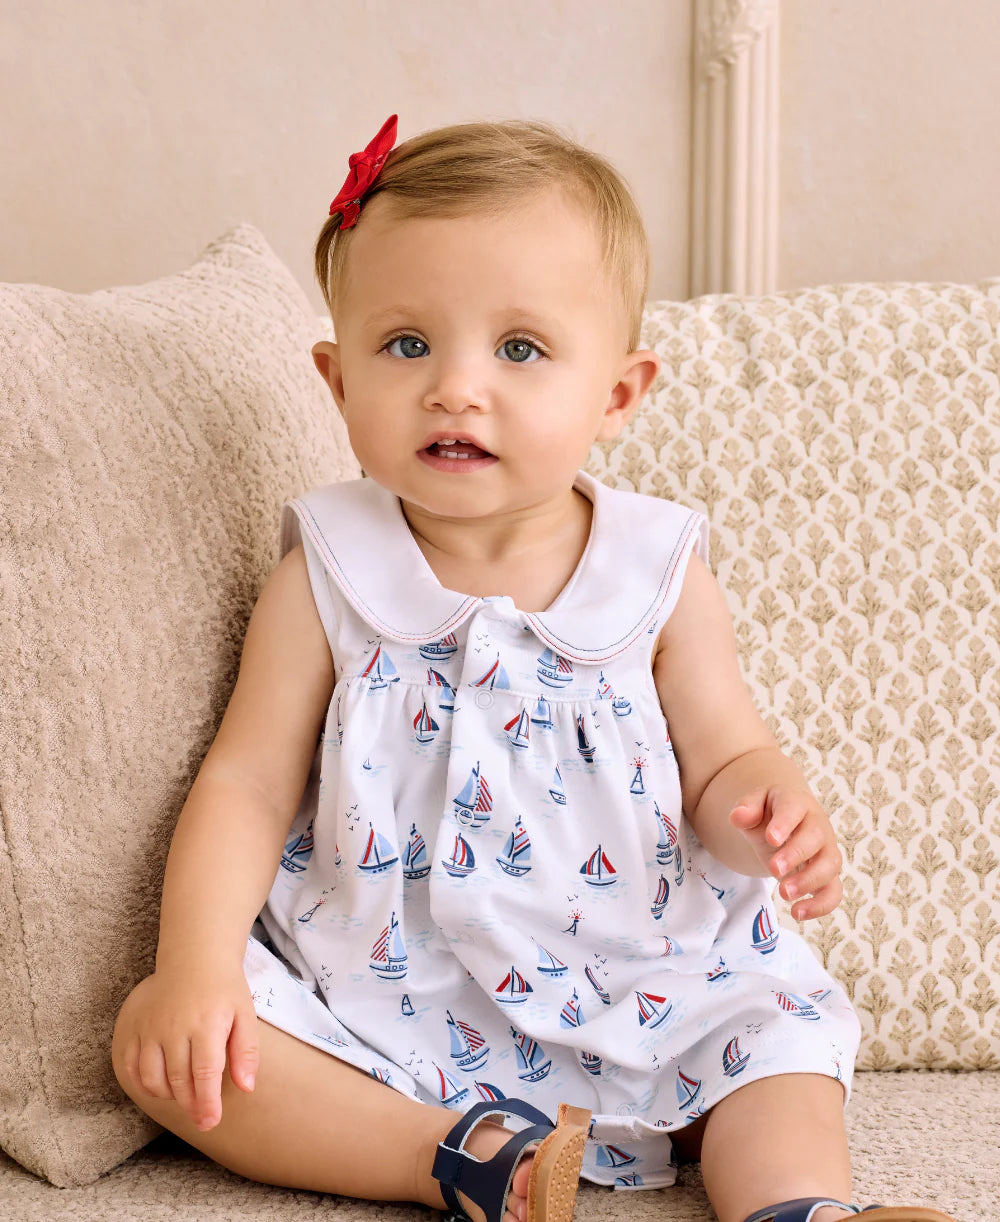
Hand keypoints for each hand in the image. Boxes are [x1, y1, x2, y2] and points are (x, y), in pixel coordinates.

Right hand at [117, 964, 258, 1131]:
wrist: (194, 958)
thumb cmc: (224, 989)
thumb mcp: (245, 1014)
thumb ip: (247, 1051)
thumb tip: (247, 1088)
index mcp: (206, 1023)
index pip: (205, 1072)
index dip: (207, 1102)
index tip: (211, 1122)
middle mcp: (175, 1026)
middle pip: (179, 1080)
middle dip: (192, 1105)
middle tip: (204, 1119)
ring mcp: (152, 1027)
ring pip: (153, 1078)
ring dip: (170, 1096)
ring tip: (187, 1097)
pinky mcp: (136, 1027)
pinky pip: (131, 1067)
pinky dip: (144, 1085)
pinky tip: (162, 1087)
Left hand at [729, 787, 843, 919]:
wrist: (785, 824)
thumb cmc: (768, 815)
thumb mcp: (753, 806)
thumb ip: (746, 809)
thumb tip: (738, 816)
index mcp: (796, 803)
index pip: (794, 808)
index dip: (784, 823)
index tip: (771, 838)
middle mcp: (817, 826)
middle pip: (816, 837)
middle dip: (796, 854)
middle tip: (773, 869)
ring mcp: (826, 850)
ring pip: (830, 865)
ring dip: (809, 881)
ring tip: (784, 893)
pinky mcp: (828, 875)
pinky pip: (834, 891)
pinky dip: (821, 905)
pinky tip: (797, 913)